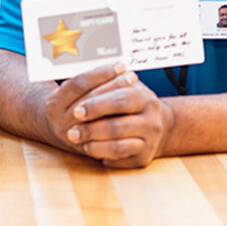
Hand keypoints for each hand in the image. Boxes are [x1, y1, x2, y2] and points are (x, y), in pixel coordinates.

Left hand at [44, 62, 174, 168]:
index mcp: (144, 97)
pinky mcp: (144, 158)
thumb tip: (83, 67)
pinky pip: (120, 159)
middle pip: (118, 125)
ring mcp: (150, 141)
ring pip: (118, 145)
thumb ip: (105, 80)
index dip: (96, 104)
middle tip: (70, 130)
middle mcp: (152, 120)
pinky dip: (102, 153)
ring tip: (76, 138)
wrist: (156, 124)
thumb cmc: (129, 101)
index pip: (119, 99)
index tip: (76, 109)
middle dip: (91, 128)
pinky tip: (88, 147)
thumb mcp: (122, 85)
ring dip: (93, 143)